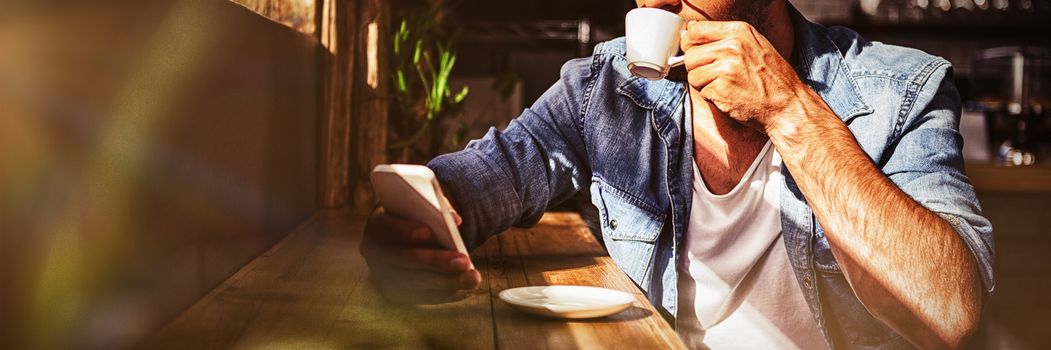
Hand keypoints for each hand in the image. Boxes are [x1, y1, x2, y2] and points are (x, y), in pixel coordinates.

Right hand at [360, 207, 480, 303]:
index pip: (386, 227)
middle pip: (404, 259)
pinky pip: (420, 297)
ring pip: (414, 282)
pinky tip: (465, 289)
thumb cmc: (416, 215)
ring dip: (446, 282)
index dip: (405, 230)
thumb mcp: (423, 205)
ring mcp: (381, 275)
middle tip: (464, 261)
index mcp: (377, 224)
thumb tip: (455, 219)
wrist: (402, 235)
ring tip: (473, 278)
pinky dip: (445, 294)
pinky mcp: (394, 293)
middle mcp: (374, 252)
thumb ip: (437, 208)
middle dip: (435, 261)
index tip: (428, 232)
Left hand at [680, 20, 820, 130]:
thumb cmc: (772, 79)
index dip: (690, 45)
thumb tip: (690, 33)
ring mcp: (726, 68)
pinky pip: (701, 91)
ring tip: (725, 86)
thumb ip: (725, 38)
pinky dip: (711, 97)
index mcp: (739, 32)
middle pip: (690, 55)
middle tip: (715, 76)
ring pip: (692, 74)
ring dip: (703, 84)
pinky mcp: (721, 89)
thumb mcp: (754, 46)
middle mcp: (732, 47)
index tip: (696, 53)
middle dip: (697, 68)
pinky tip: (728, 96)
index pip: (695, 31)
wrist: (787, 106)